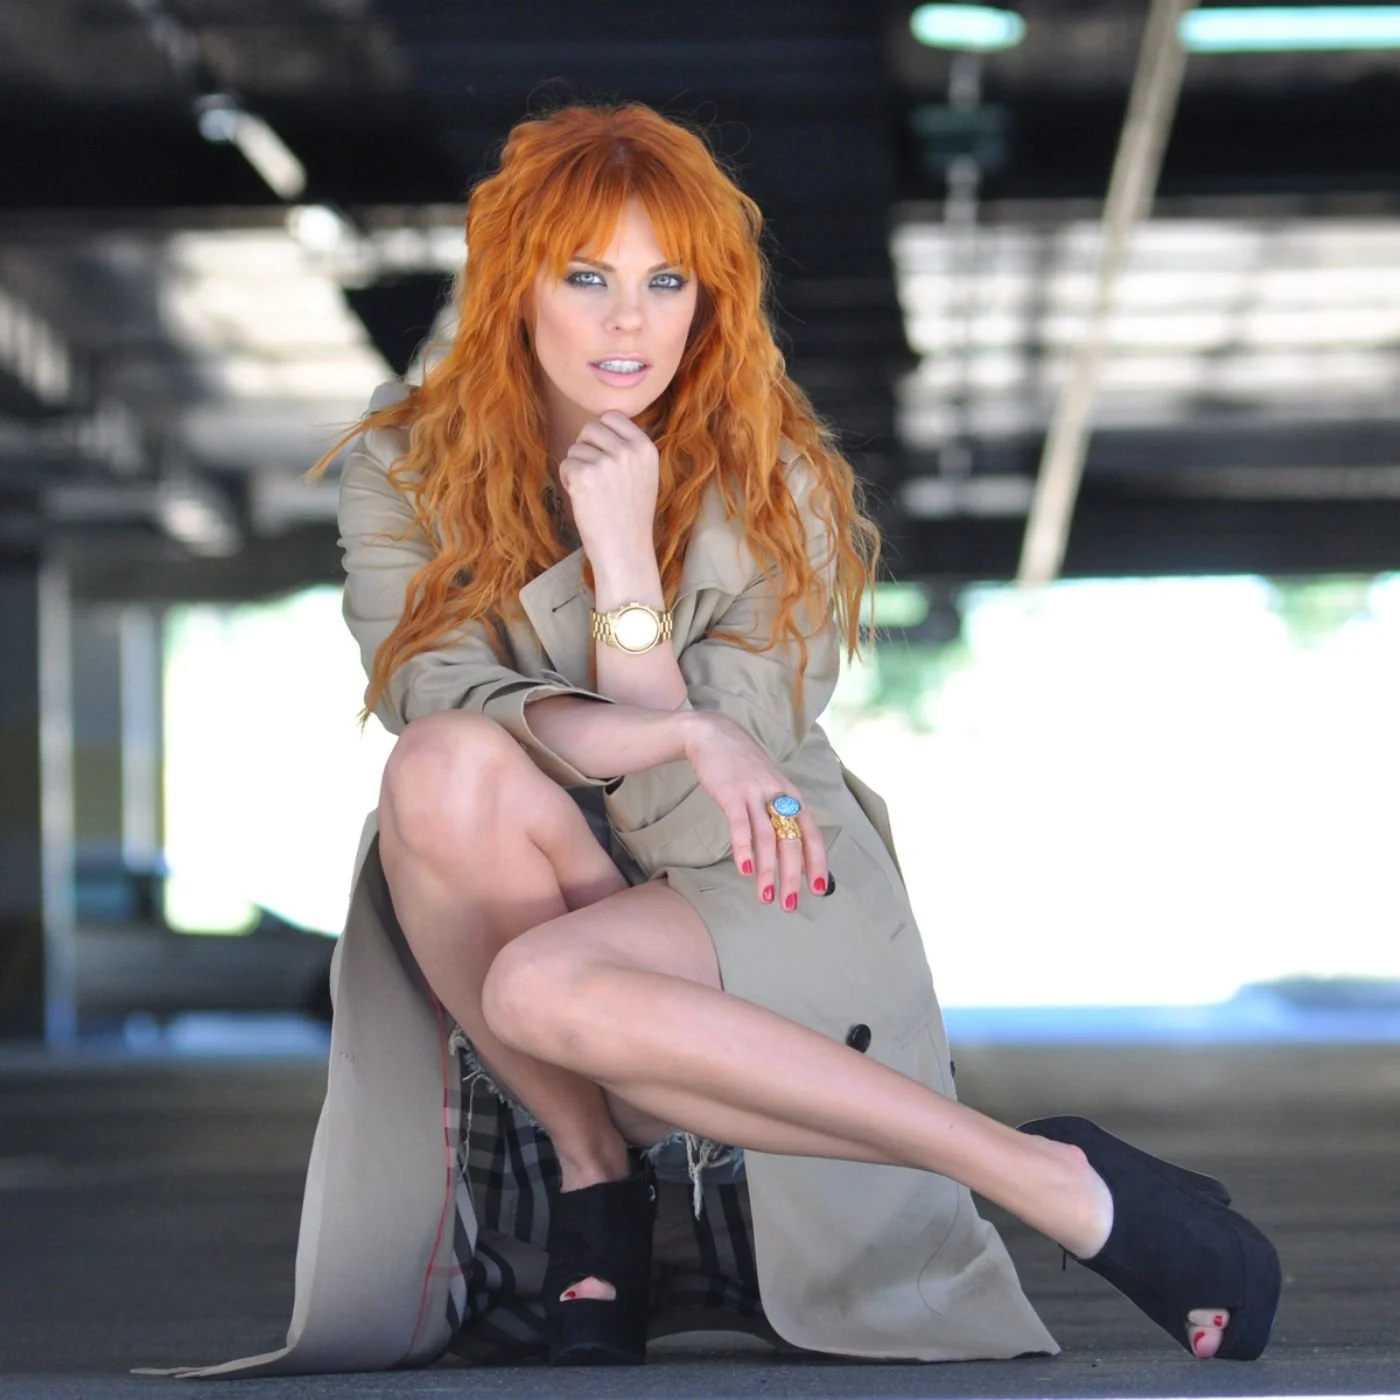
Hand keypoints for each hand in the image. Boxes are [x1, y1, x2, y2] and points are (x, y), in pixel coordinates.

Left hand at [557, 412, 657, 569]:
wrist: (625, 549)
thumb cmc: (631, 515)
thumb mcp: (645, 474)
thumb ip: (629, 447)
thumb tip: (603, 422)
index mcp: (645, 447)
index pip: (613, 416)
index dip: (602, 434)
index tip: (604, 455)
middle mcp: (627, 451)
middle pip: (591, 428)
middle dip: (586, 447)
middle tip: (595, 475)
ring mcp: (605, 463)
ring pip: (576, 448)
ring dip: (577, 467)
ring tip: (593, 491)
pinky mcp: (584, 477)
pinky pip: (565, 464)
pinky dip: (568, 480)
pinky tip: (583, 498)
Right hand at [682, 713, 828, 909]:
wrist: (714, 735)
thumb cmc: (743, 768)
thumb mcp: (770, 786)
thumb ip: (779, 813)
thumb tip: (788, 849)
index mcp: (792, 796)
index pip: (811, 834)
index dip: (817, 862)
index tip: (819, 890)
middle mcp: (779, 795)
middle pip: (791, 841)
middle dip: (792, 876)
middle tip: (789, 905)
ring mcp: (755, 793)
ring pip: (767, 837)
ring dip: (767, 870)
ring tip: (766, 897)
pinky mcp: (732, 792)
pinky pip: (740, 825)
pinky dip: (744, 849)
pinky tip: (744, 870)